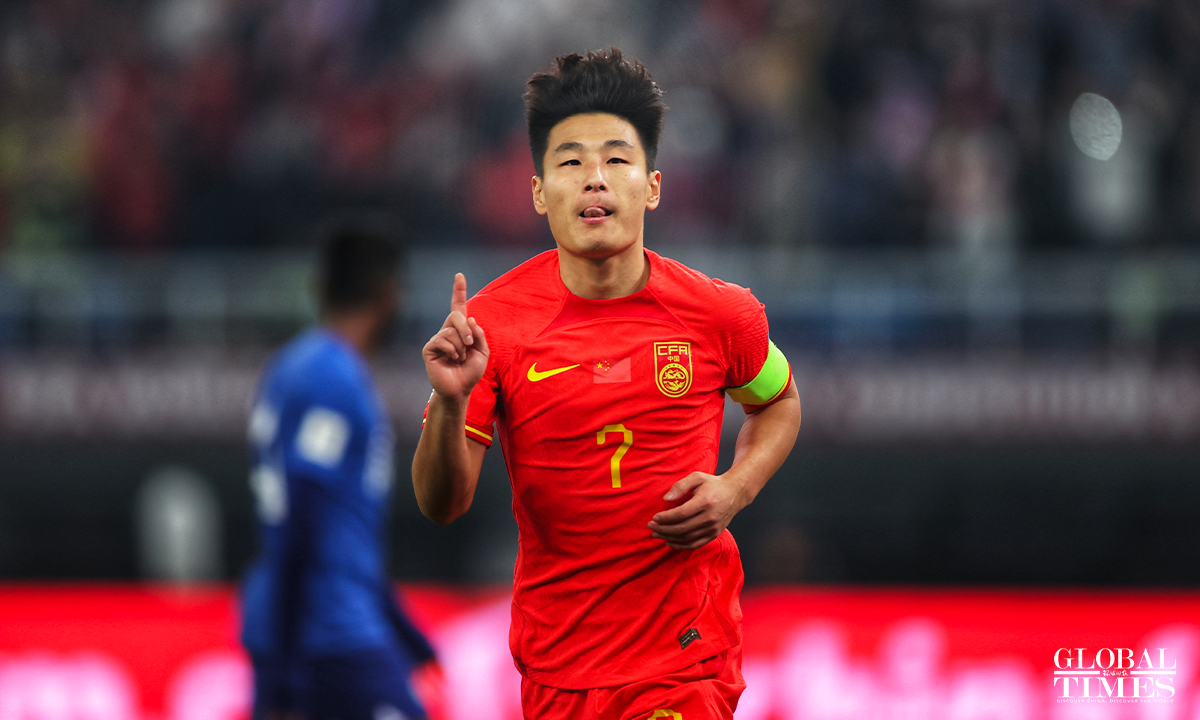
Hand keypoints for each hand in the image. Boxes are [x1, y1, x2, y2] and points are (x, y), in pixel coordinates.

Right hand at [422, 273, 488, 399]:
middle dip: (466, 329)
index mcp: (460, 330)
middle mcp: (447, 331)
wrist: (460, 389)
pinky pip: (443, 340)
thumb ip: (479, 334)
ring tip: (459, 359)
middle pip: (456, 316)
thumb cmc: (470, 372)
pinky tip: (452, 360)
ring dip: (461, 347)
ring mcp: (437, 339)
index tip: (459, 275)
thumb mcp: (482, 352)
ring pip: (451, 331)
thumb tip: (469, 319)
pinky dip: (453, 351)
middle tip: (470, 344)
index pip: (458, 306)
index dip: (458, 291)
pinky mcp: (429, 348)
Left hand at [648, 472, 748, 550]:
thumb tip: (666, 499)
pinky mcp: (714, 534)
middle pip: (682, 528)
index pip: (681, 514)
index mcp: (705, 502)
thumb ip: (680, 486)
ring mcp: (713, 528)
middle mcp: (710, 517)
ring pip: (687, 538)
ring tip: (657, 534)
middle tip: (651, 526)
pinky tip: (669, 542)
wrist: (734, 493)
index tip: (654, 517)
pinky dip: (681, 546)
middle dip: (663, 529)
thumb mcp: (697, 477)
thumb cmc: (713, 484)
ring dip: (669, 538)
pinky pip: (695, 544)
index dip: (666, 518)